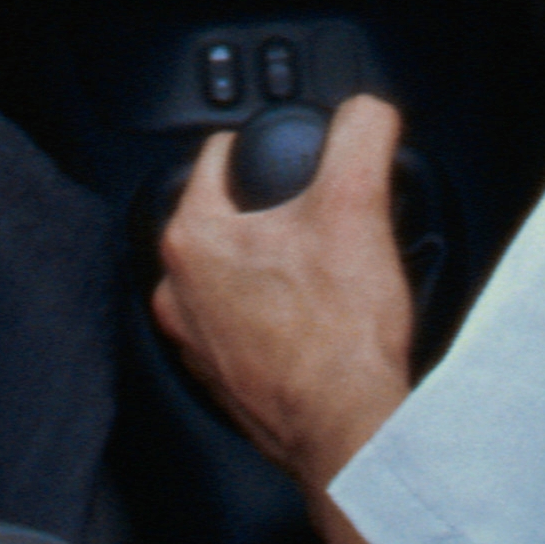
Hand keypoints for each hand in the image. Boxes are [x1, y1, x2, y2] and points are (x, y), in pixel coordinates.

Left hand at [152, 93, 418, 489]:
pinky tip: (313, 322)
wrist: (349, 432)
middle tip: (317, 219)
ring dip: (268, 268)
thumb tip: (366, 111)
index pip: (217, 156)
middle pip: (224, 219)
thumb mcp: (358, 203)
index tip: (291, 154)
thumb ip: (360, 135)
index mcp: (193, 240)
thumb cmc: (340, 337)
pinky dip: (271, 319)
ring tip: (319, 272)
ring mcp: (195, 344)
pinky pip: (241, 328)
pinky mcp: (221, 382)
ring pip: (231, 277)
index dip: (262, 145)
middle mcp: (178, 293)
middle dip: (269, 213)